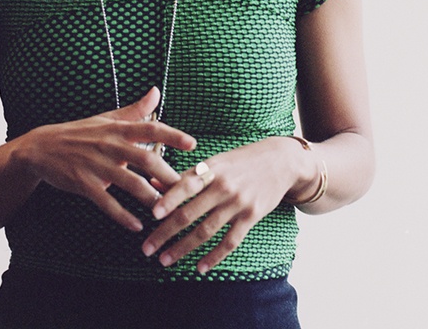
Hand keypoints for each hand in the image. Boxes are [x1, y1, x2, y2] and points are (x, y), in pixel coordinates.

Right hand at [21, 87, 196, 231]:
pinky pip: (106, 203)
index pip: (150, 128)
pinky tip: (137, 226)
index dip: (172, 135)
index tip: (193, 144)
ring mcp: (96, 165)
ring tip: (166, 212)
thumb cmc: (80, 132)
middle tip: (187, 190)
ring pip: (130, 184)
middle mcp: (110, 145)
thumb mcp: (107, 118)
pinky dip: (123, 216)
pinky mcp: (83, 184)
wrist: (41, 148)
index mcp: (118, 129)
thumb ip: (135, 110)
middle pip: (146, 159)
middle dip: (168, 177)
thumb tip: (156, 91)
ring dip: (150, 199)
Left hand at [142, 137, 305, 273]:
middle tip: (147, 248)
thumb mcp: (215, 161)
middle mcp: (223, 187)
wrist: (280, 161)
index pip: (185, 185)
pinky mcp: (251, 217)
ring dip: (183, 248)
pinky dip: (214, 257)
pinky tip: (200, 268)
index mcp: (211, 169)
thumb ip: (186, 174)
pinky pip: (230, 242)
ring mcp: (238, 203)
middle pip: (190, 213)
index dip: (169, 199)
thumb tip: (153, 181)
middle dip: (165, 232)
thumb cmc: (240, 160)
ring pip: (206, 232)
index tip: (152, 215)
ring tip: (165, 260)